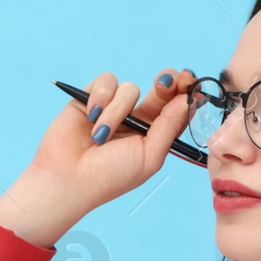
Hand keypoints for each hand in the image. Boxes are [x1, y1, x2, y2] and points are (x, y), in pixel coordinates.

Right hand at [0, 66, 195, 244]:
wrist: (69, 178)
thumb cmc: (110, 175)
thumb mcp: (149, 156)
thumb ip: (169, 127)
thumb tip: (186, 100)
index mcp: (155, 135)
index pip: (176, 109)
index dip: (186, 94)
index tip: (191, 84)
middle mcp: (137, 119)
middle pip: (161, 89)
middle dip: (167, 82)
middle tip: (166, 82)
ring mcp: (114, 107)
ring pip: (130, 88)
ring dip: (117, 111)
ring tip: (101, 136)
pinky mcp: (92, 97)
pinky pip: (106, 82)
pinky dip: (101, 98)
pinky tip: (90, 117)